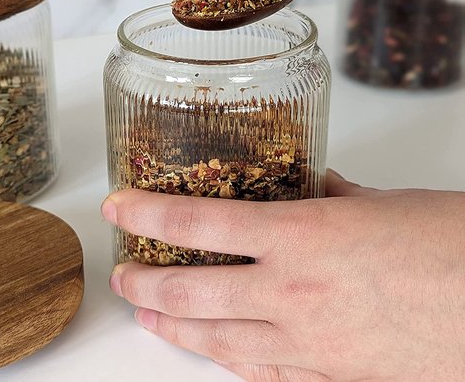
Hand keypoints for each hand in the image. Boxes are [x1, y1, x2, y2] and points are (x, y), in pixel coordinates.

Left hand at [101, 171, 464, 381]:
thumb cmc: (451, 245)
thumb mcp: (383, 203)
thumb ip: (334, 197)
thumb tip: (313, 187)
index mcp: (303, 236)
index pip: (199, 220)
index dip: (148, 211)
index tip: (118, 207)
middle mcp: (294, 292)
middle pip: (191, 290)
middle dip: (145, 281)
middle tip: (123, 276)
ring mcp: (310, 343)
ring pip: (217, 339)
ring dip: (173, 327)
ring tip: (147, 317)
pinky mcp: (333, 376)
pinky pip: (264, 373)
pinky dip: (228, 360)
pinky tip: (211, 354)